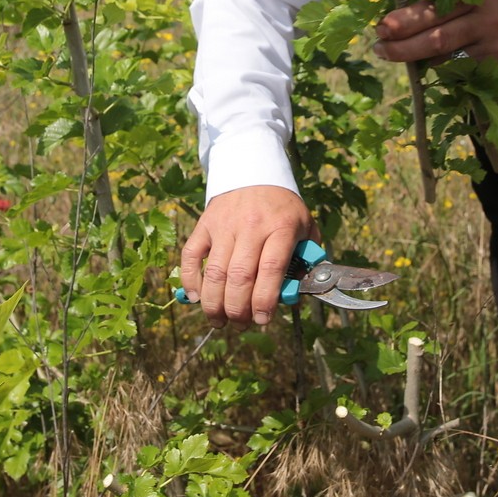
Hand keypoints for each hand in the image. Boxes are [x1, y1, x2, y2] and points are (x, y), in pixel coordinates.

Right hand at [179, 186, 316, 329]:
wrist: (253, 171)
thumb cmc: (282, 208)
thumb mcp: (305, 226)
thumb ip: (306, 259)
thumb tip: (297, 296)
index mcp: (281, 227)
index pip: (271, 268)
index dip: (264, 299)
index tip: (262, 320)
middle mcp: (251, 226)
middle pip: (240, 276)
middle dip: (238, 309)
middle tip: (240, 325)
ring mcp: (224, 225)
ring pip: (215, 271)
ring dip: (214, 303)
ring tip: (219, 321)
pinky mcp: (204, 224)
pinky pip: (191, 256)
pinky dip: (190, 280)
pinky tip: (197, 298)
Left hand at [373, 0, 497, 75]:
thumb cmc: (481, 0)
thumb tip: (393, 19)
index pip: (434, 8)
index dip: (406, 19)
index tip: (382, 27)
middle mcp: (485, 20)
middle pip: (438, 39)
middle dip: (404, 47)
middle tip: (380, 49)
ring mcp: (492, 47)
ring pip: (446, 61)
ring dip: (417, 60)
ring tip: (395, 54)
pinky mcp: (495, 67)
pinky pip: (458, 73)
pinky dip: (438, 70)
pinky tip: (426, 64)